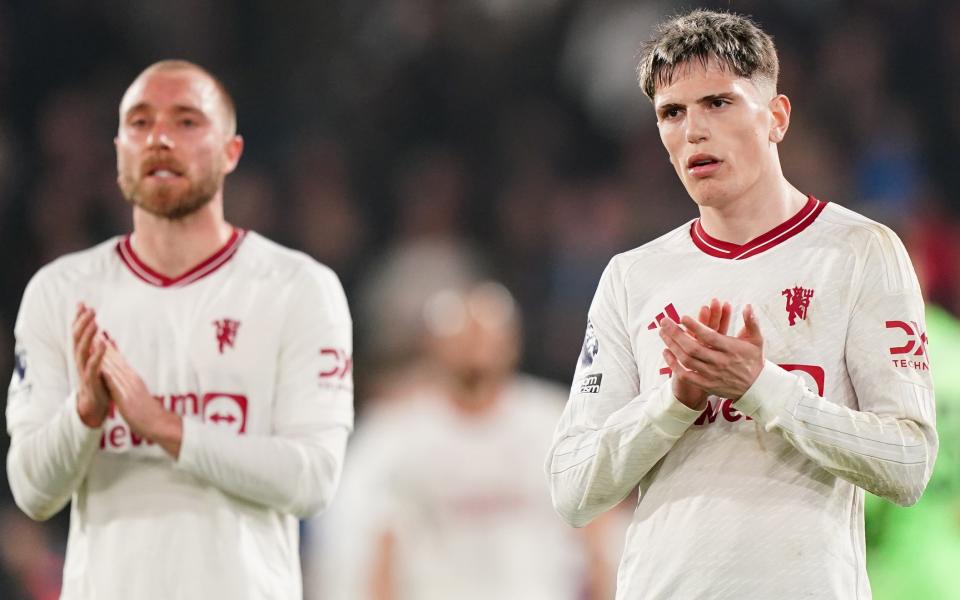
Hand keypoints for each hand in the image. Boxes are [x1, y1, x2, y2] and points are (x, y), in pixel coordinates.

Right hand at [73, 303, 109, 427]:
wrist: (95, 406)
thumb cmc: (97, 381)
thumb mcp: (96, 360)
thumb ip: (95, 345)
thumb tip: (97, 329)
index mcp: (82, 355)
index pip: (78, 333)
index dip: (79, 318)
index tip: (82, 303)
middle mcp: (80, 361)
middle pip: (77, 338)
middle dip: (82, 323)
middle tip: (89, 309)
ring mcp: (84, 371)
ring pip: (82, 350)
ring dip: (88, 335)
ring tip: (95, 322)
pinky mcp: (91, 381)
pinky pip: (93, 366)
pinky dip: (98, 354)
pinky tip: (104, 344)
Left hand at [101, 343, 181, 457]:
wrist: (159, 424)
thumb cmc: (151, 415)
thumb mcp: (140, 399)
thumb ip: (133, 390)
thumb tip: (128, 386)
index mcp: (135, 381)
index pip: (121, 363)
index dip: (111, 351)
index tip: (102, 339)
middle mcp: (132, 380)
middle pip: (116, 361)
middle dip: (105, 347)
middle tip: (94, 333)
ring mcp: (129, 387)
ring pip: (114, 367)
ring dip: (103, 354)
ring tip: (93, 342)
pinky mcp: (126, 395)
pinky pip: (114, 381)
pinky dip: (106, 370)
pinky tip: (99, 363)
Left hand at [660, 304, 763, 401]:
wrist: (756, 387)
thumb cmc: (753, 359)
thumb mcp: (756, 340)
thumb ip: (751, 322)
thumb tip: (748, 306)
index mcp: (731, 349)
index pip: (709, 336)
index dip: (695, 327)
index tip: (682, 317)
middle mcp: (720, 362)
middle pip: (693, 348)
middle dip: (676, 334)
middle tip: (664, 321)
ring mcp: (711, 374)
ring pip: (687, 360)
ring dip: (672, 346)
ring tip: (662, 333)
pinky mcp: (706, 384)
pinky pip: (685, 375)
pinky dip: (673, 364)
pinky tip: (666, 352)